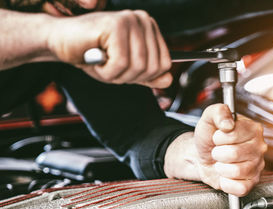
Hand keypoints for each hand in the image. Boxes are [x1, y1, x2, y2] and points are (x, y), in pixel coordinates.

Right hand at [47, 10, 171, 87]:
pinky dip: (106, 71)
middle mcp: (143, 20)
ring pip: (138, 67)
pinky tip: (95, 58)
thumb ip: (148, 75)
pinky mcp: (116, 25)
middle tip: (108, 66)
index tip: (122, 68)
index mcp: (149, 27)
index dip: (143, 76)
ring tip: (102, 61)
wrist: (59, 41)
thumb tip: (169, 80)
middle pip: (151, 67)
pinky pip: (121, 64)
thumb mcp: (125, 69)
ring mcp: (130, 20)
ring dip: (116, 75)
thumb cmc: (91, 53)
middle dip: (128, 77)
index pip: (164, 64)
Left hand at [194, 104, 266, 195]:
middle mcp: (259, 147)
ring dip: (221, 168)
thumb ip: (218, 112)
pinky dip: (227, 183)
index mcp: (253, 129)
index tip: (217, 137)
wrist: (203, 155)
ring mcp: (258, 165)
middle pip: (234, 154)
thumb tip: (228, 124)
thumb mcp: (209, 118)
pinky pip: (240, 188)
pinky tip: (225, 176)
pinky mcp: (253, 182)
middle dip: (218, 153)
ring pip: (237, 171)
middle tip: (218, 151)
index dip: (219, 137)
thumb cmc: (209, 137)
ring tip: (221, 163)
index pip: (234, 134)